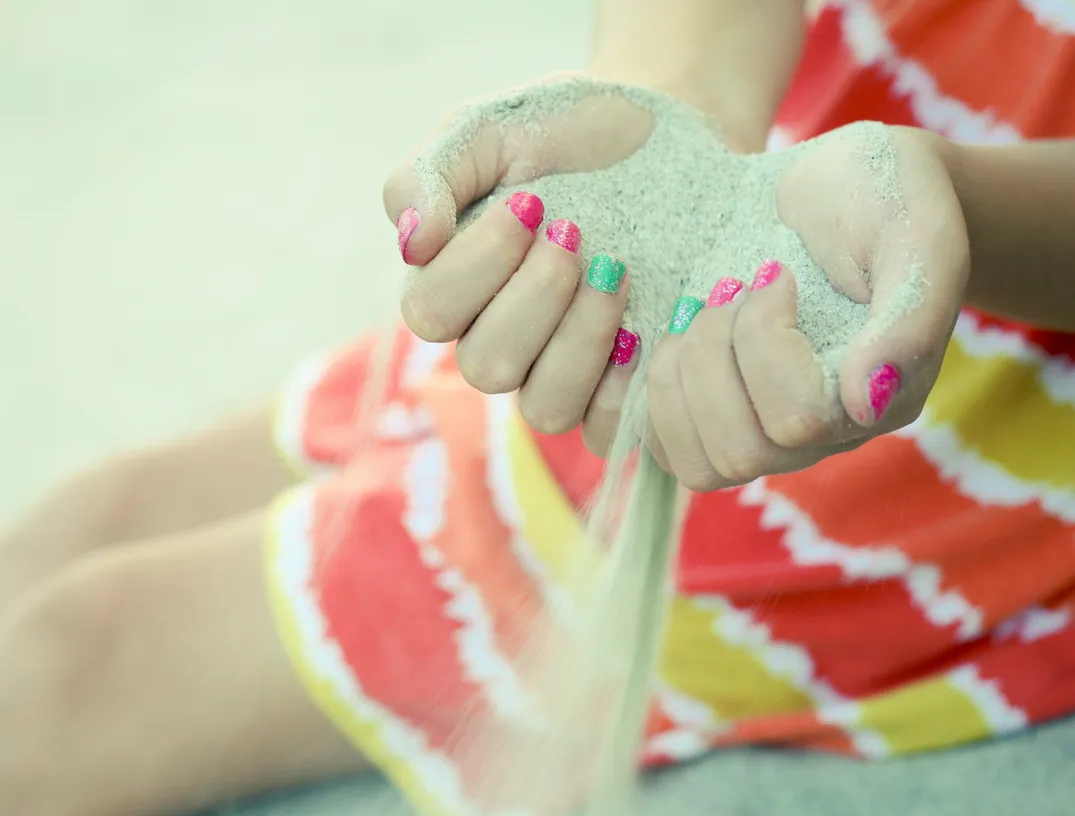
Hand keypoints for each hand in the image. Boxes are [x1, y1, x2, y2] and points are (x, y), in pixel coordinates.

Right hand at [384, 74, 759, 447]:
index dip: (477, 266)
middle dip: (536, 296)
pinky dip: (624, 384)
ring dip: (580, 340)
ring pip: (545, 407)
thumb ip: (429, 177)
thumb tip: (413, 245)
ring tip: (614, 269)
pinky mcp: (620, 385)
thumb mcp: (486, 129)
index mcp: (452, 284)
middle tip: (575, 232)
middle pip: (487, 367)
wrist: (661, 131)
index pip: (431, 314)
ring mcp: (560, 369)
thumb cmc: (562, 129)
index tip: (531, 202)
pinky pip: (606, 428)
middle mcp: (499, 339)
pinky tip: (642, 322)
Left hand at [644, 126, 969, 490]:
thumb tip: (867, 403)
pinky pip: (662, 448)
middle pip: (739, 453)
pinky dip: (646, 390)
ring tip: (696, 313)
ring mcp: (764, 433)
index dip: (764, 343)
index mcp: (877, 401)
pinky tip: (670, 332)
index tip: (771, 272)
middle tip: (726, 290)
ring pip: (694, 464)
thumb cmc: (886, 199)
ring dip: (675, 376)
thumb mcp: (918, 238)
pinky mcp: (713, 418)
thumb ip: (912, 319)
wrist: (839, 182)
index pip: (798, 419)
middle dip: (712, 357)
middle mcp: (823, 435)